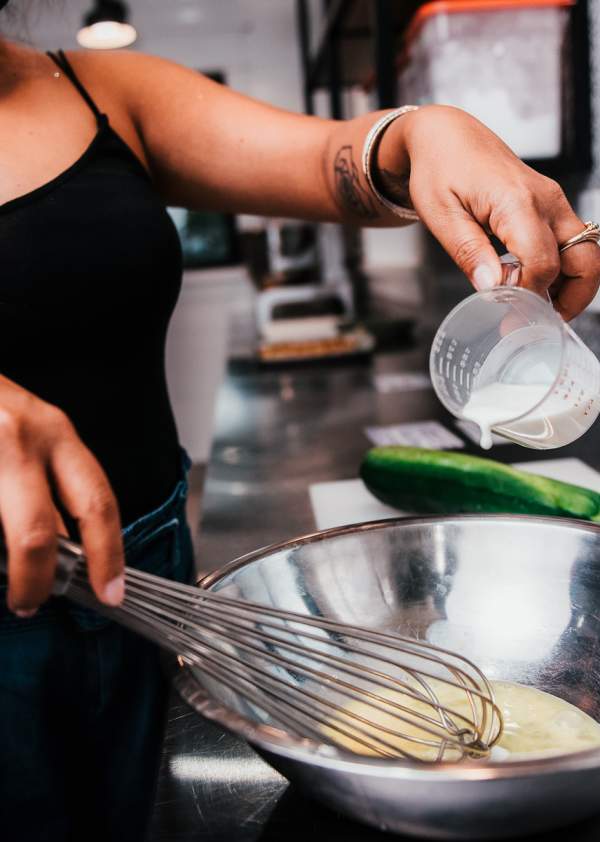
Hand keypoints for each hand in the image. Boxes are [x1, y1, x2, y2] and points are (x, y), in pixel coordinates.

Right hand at [0, 376, 123, 615]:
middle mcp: (20, 439)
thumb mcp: (33, 435)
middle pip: (36, 533)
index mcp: (55, 433)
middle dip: (37, 580)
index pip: (97, 502)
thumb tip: (67, 548)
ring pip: (3, 535)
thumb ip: (53, 485)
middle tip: (33, 602)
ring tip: (5, 579)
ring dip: (4, 566)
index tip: (111, 592)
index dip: (108, 555)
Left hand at [383, 105, 599, 319]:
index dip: (530, 295)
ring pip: (587, 252)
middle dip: (571, 299)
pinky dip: (563, 269)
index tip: (509, 317)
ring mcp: (553, 202)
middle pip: (584, 259)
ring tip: (538, 309)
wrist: (447, 135)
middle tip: (538, 323)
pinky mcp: (550, 206)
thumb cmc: (439, 168)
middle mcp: (546, 201)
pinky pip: (572, 242)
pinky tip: (533, 284)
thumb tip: (491, 288)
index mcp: (516, 202)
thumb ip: (469, 252)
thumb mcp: (441, 215)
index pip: (542, 262)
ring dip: (572, 286)